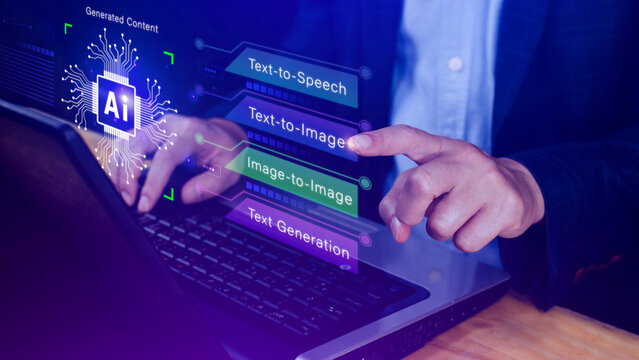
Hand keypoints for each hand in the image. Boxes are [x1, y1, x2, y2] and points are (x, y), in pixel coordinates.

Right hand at [81, 114, 245, 211]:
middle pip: (137, 145)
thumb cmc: (226, 152)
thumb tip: (186, 196)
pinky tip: (120, 180)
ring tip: (123, 193)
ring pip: (126, 142)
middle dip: (128, 174)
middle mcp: (170, 125)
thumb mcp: (230, 170)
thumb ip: (211, 185)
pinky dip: (118, 161)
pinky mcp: (148, 131)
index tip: (144, 204)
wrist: (223, 134)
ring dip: (119, 168)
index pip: (165, 157)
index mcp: (191, 132)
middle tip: (128, 200)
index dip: (152, 182)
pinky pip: (125, 143)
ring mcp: (156, 125)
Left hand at [347, 125, 544, 251]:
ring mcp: (488, 181)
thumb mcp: (430, 183)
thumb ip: (399, 201)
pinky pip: (465, 241)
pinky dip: (463, 241)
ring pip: (440, 224)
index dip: (379, 141)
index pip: (407, 137)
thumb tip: (398, 231)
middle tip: (415, 218)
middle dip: (409, 212)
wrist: (519, 191)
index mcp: (440, 148)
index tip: (352, 143)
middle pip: (419, 184)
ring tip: (456, 216)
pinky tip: (477, 224)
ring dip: (440, 231)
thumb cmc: (461, 187)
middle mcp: (464, 158)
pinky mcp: (506, 207)